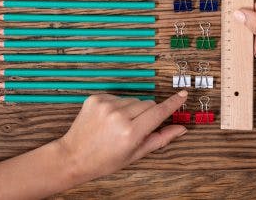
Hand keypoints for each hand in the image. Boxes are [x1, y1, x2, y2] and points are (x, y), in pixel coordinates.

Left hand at [57, 91, 187, 182]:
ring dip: (131, 110)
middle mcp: (119, 116)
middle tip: (136, 128)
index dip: (172, 103)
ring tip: (118, 125)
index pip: (158, 112)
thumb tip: (181, 129)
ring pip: (132, 100)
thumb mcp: (135, 154)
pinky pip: (117, 97)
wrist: (73, 156)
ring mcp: (105, 105)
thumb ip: (160, 139)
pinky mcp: (95, 98)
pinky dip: (117, 106)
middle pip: (147, 104)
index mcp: (130, 132)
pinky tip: (108, 119)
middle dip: (147, 113)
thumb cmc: (104, 160)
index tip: (182, 95)